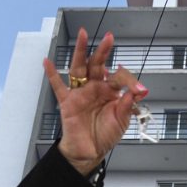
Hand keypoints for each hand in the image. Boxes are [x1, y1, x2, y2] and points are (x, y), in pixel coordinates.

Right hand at [42, 27, 149, 175]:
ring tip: (82, 35)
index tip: (134, 84)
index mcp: (108, 92)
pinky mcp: (67, 102)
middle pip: (97, 65)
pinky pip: (58, 86)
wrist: (90, 151)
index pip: (116, 77)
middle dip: (102, 51)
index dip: (125, 79)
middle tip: (108, 37)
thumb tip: (139, 90)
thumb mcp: (122, 119)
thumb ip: (129, 104)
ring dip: (80, 51)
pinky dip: (52, 74)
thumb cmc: (105, 134)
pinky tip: (47, 61)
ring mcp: (80, 93)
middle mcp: (94, 88)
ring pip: (79, 68)